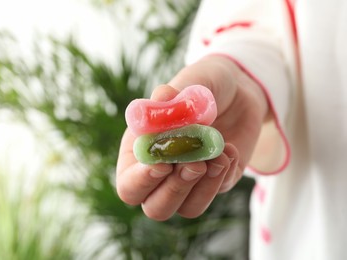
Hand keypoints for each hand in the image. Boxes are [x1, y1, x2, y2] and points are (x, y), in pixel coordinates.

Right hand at [116, 55, 268, 220]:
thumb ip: (172, 96)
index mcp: (140, 152)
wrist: (238, 90)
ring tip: (218, 154)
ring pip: (188, 209)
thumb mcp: (189, 84)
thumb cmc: (203, 84)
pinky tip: (229, 148)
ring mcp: (190, 181)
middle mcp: (162, 173)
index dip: (141, 181)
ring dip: (204, 186)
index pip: (129, 185)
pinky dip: (224, 173)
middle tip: (195, 164)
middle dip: (175, 190)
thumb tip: (160, 97)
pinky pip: (217, 193)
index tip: (163, 163)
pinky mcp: (216, 183)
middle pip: (156, 208)